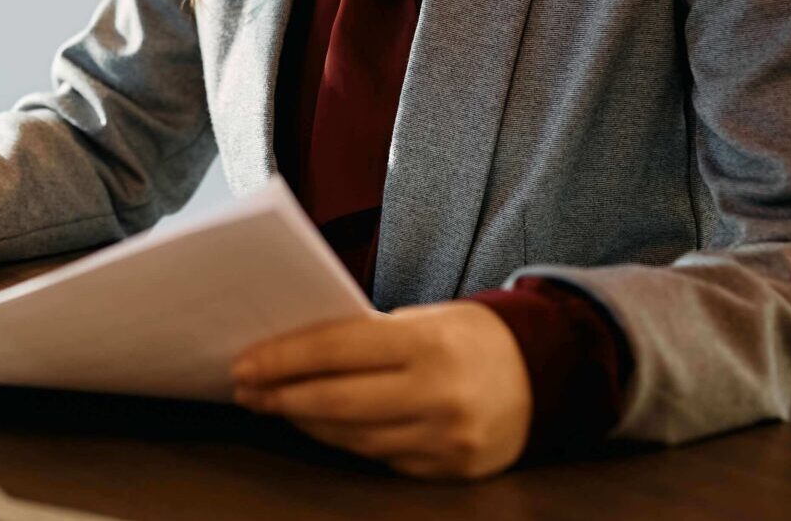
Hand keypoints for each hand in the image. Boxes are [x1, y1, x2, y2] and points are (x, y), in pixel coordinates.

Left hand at [228, 301, 531, 479]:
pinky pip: (380, 459)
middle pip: (337, 402)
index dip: (283, 359)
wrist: (545, 374)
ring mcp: (446, 439)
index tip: (244, 363)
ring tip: (276, 405)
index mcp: (429, 343)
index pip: (336, 350)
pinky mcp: (450, 471)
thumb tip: (292, 354)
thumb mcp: (424, 319)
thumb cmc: (468, 337)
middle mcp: (440, 395)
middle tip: (247, 390)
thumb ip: (367, 337)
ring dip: (307, 423)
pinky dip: (346, 442)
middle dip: (283, 397)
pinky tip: (321, 427)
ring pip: (354, 438)